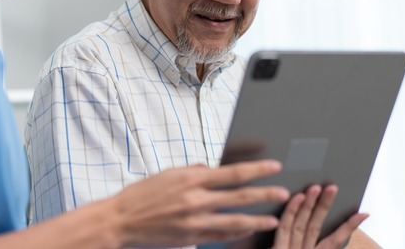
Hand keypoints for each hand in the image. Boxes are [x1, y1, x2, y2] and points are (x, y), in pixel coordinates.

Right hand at [111, 160, 290, 247]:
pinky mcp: (191, 238)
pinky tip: (248, 231)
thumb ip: (193, 172)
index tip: (274, 166)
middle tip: (284, 192)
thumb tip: (212, 169)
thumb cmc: (142, 195)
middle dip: (265, 193)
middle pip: (240, 196)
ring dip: (257, 219)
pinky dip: (236, 233)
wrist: (120, 221)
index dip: (257, 169)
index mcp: (191, 178)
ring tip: (273, 218)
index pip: (232, 172)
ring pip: (235, 220)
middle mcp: (196, 199)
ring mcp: (194, 221)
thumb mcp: (168, 174)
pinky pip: (220, 236)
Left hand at [272, 184, 367, 248]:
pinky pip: (285, 227)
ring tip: (317, 187)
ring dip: (310, 204)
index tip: (363, 214)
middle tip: (333, 188)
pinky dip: (291, 211)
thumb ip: (306, 241)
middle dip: (325, 206)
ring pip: (302, 223)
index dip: (349, 226)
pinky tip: (297, 197)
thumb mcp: (298, 247)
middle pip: (316, 226)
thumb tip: (315, 234)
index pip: (335, 240)